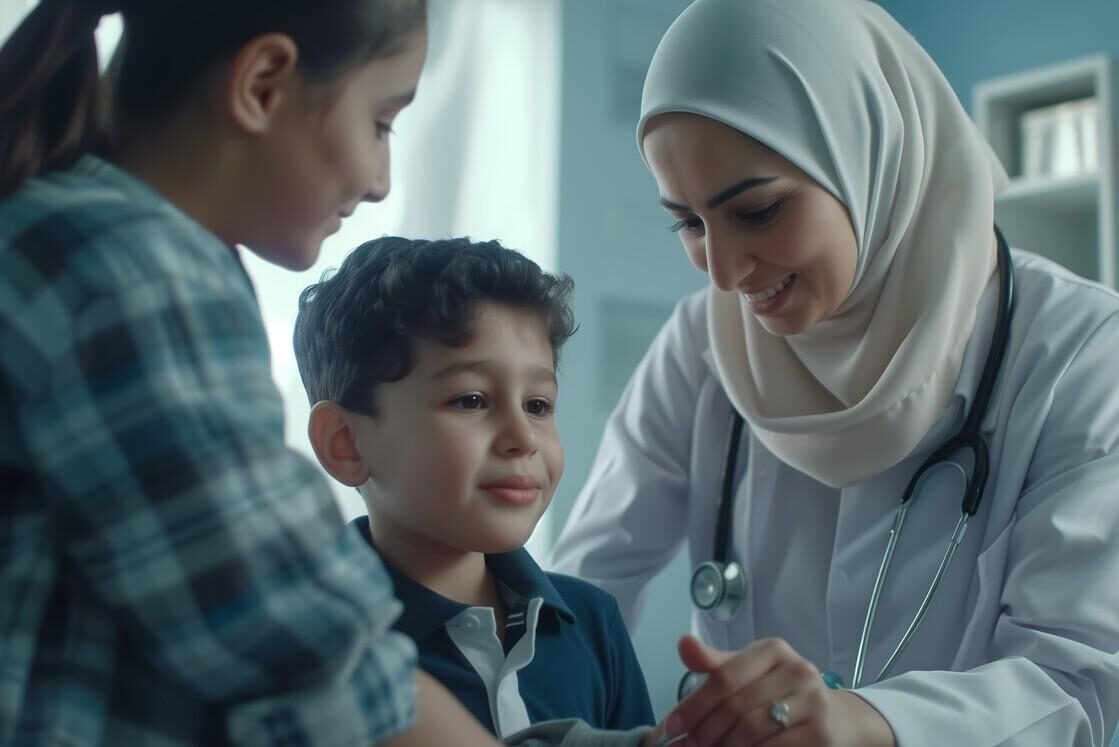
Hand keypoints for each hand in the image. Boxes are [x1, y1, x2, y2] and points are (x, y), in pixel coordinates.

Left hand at [662, 635, 895, 746]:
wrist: (835, 719)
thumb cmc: (778, 693)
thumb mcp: (747, 673)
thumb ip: (714, 665)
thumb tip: (683, 644)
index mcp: (773, 650)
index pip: (724, 677)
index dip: (693, 705)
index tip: (669, 727)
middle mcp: (798, 670)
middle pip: (735, 707)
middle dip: (704, 732)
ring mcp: (814, 702)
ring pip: (751, 732)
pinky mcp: (822, 735)